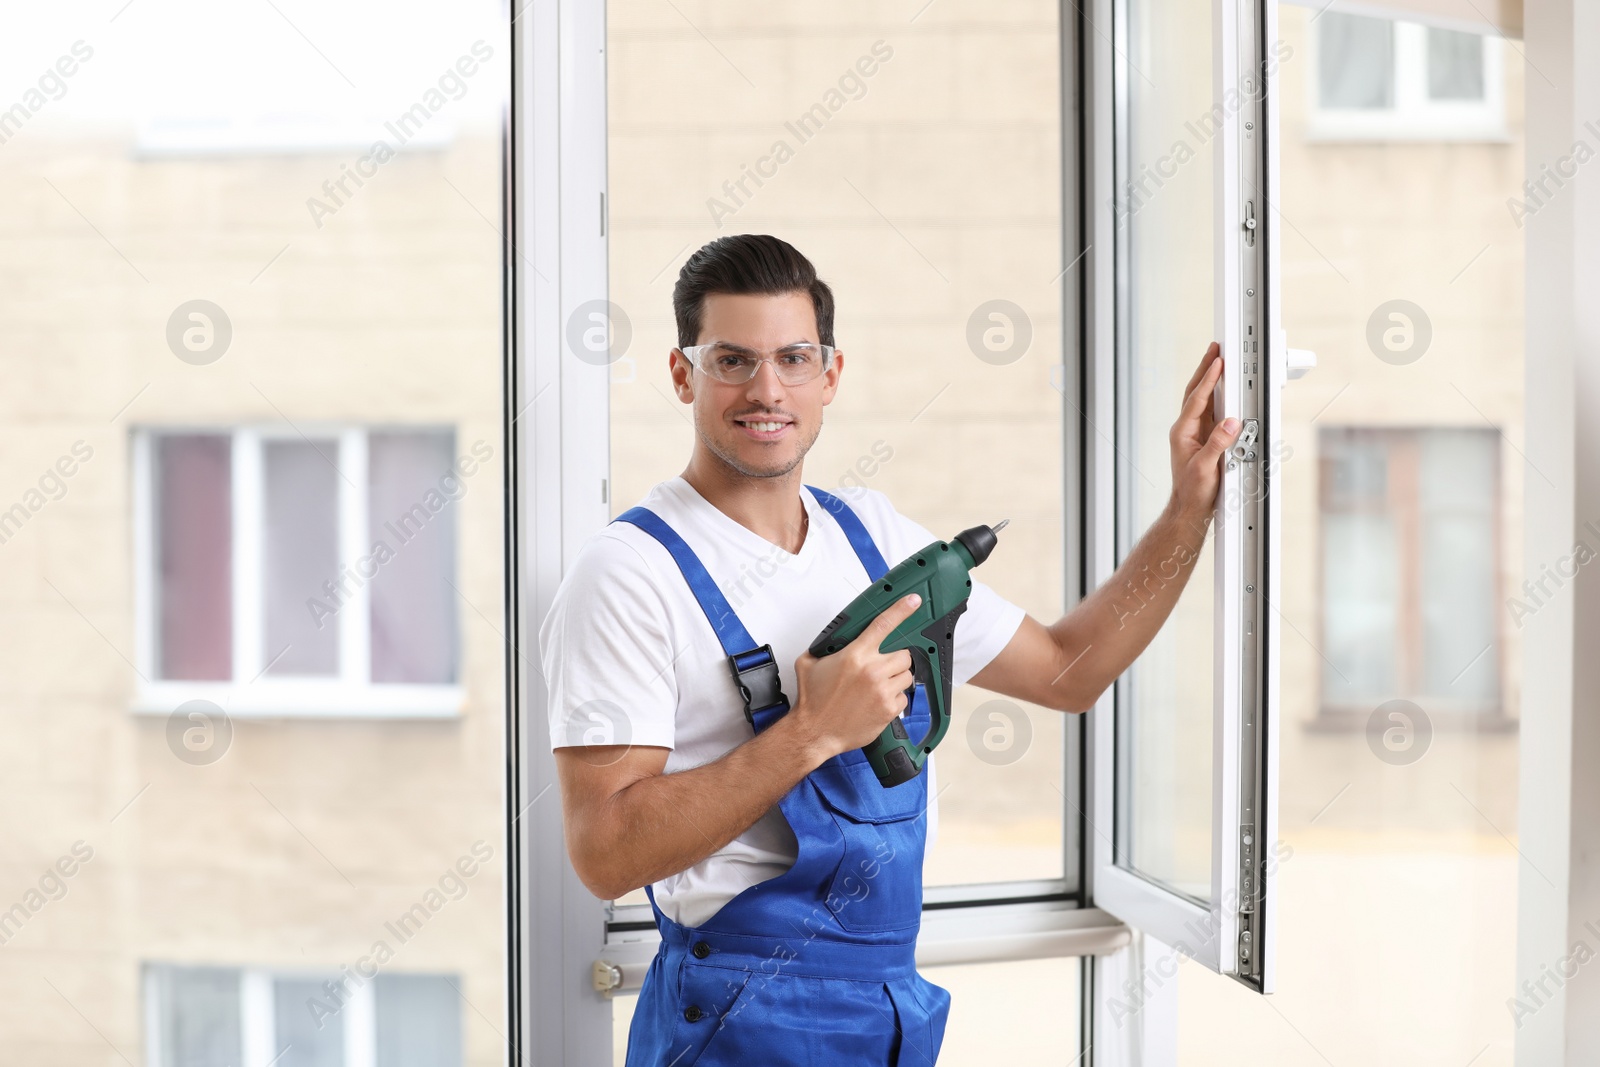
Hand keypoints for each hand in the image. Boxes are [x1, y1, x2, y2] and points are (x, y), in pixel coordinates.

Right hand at [790, 593, 921, 761]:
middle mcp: (872, 671)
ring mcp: (882, 691)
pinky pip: (904, 698)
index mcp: (855, 655)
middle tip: (882, 667)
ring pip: (906, 676)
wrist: (814, 732)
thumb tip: (831, 640)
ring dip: (896, 679)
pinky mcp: (888, 709)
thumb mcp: (809, 663)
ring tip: (878, 686)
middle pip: (903, 654)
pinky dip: (894, 700)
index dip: (901, 610)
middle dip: (895, 659)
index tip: (913, 601)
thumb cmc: (813, 701)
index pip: (883, 625)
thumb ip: (823, 647)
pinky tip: (877, 702)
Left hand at [1168, 341, 1241, 525]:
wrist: (1189, 507)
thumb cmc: (1192, 491)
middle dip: (1205, 369)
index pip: (1196, 399)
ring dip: (1210, 378)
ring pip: (1203, 399)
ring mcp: (1195, 433)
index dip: (1208, 379)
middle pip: (1195, 392)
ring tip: (1219, 359)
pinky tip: (1225, 386)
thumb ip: (1218, 444)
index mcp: (1182, 433)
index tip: (1218, 362)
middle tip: (1215, 348)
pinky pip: (1212, 411)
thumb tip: (1231, 422)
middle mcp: (1186, 429)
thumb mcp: (1205, 468)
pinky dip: (1218, 395)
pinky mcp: (1205, 438)